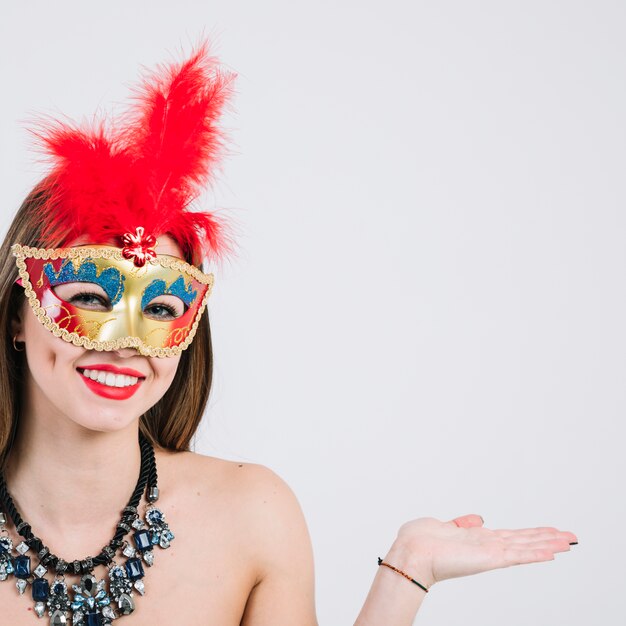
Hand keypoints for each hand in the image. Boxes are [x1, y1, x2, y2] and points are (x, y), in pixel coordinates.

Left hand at [391, 514, 576, 586]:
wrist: (412, 551)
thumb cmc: (421, 540)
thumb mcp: (445, 525)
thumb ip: (463, 523)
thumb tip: (478, 519)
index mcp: (478, 539)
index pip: (512, 536)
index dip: (532, 534)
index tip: (550, 532)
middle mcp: (488, 546)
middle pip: (525, 541)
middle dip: (548, 538)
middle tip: (571, 537)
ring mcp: (490, 553)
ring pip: (526, 547)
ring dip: (549, 544)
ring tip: (569, 542)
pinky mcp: (489, 558)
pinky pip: (518, 555)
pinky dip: (535, 553)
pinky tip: (552, 552)